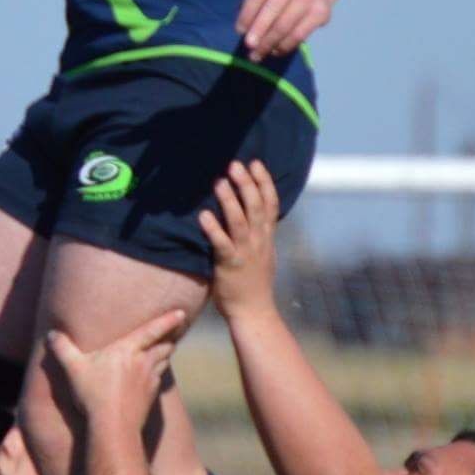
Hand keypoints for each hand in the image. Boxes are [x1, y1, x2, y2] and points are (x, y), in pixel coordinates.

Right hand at [41, 309, 185, 432]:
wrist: (114, 427)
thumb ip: (62, 349)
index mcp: (127, 350)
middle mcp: (143, 362)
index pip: (152, 330)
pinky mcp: (151, 396)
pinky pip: (159, 379)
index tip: (182, 313)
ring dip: (166, 354)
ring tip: (167, 348)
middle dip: (169, 337)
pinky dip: (159, 372)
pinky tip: (154, 375)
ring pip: (164, 361)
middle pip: (164, 346)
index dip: (167, 320)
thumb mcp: (73, 369)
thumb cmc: (93, 394)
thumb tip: (51, 334)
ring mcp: (149, 380)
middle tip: (173, 331)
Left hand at [199, 160, 280, 320]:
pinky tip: (203, 215)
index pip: (271, 204)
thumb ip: (257, 233)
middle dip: (247, 184)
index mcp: (266, 237)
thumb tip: (250, 213)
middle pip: (256, 207)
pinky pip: (222, 244)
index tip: (256, 163)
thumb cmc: (253, 283)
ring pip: (240, 221)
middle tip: (235, 164)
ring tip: (219, 182)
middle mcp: (259, 242)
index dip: (264, 182)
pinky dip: (213, 229)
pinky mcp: (230, 265)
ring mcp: (246, 253)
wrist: (254, 312)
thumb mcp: (262, 253)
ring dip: (230, 200)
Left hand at [232, 0, 332, 58]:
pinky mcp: (321, 12)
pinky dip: (285, 45)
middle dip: (258, 31)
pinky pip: (300, 34)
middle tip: (248, 46)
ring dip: (269, 43)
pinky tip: (274, 51)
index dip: (247, 13)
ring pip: (285, 25)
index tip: (239, 29)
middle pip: (272, 11)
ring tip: (256, 55)